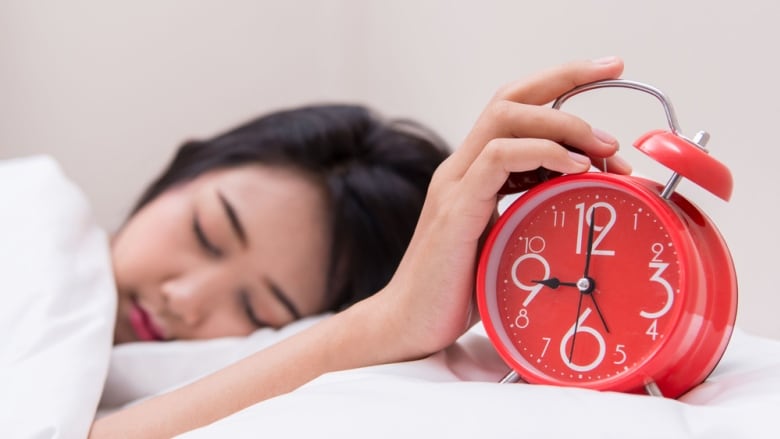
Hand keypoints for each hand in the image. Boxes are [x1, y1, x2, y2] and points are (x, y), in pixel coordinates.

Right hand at [373, 57, 628, 360]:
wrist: (410, 324)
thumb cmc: (461, 289)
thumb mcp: (507, 240)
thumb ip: (534, 209)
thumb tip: (587, 194)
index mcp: (473, 173)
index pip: (514, 108)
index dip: (560, 83)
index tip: (609, 72)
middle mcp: (461, 169)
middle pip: (509, 98)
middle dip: (566, 78)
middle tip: (617, 74)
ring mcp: (455, 186)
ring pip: (504, 119)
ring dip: (563, 123)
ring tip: (605, 147)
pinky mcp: (455, 210)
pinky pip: (497, 159)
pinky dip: (542, 153)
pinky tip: (576, 168)